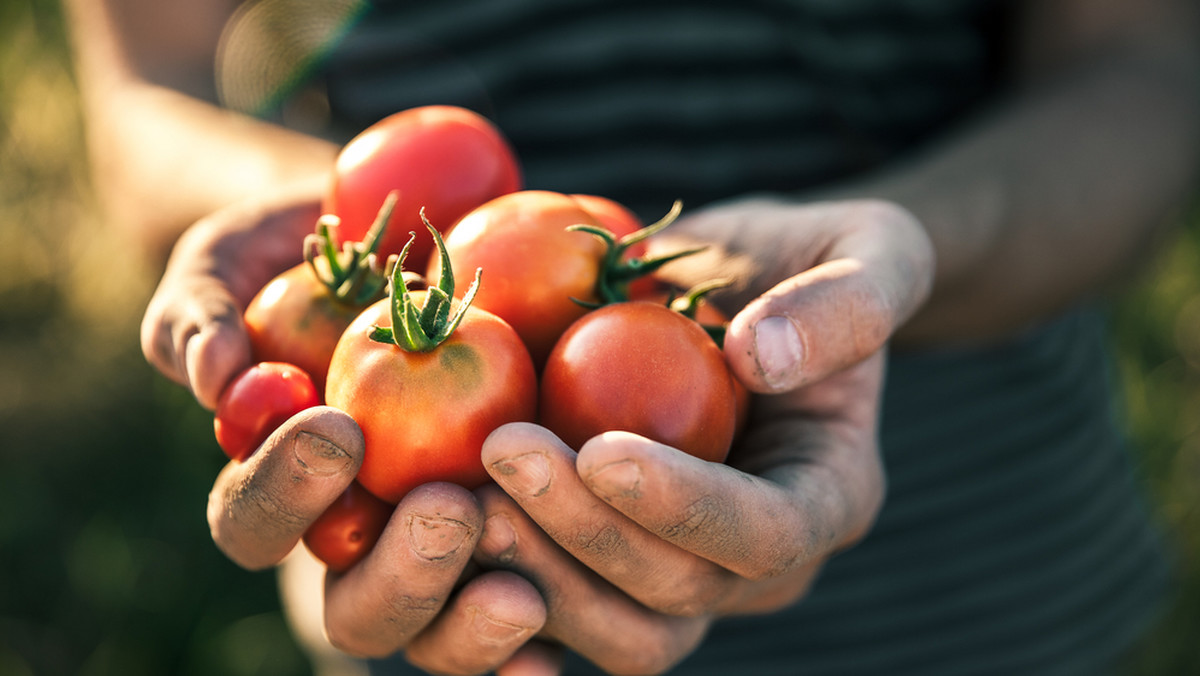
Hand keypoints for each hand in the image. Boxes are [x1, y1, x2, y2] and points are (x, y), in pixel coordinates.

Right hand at [139, 189, 554, 672]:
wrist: (413, 237)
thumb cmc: (309, 253)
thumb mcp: (238, 260)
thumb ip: (200, 311)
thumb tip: (209, 378)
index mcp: (279, 486)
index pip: (254, 522)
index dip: (285, 492)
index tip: (338, 429)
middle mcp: (359, 535)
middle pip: (355, 608)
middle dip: (400, 575)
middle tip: (447, 512)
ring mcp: (440, 548)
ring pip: (440, 631)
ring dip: (473, 620)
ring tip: (522, 588)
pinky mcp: (520, 541)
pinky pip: (525, 606)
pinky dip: (536, 635)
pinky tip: (562, 630)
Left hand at [459, 197, 932, 672]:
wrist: (746, 288)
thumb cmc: (812, 260)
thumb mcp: (870, 246)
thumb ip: (848, 300)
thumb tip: (762, 357)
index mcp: (829, 495)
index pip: (766, 535)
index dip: (685, 508)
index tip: (601, 449)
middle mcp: (759, 560)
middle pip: (677, 595)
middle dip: (584, 535)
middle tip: (500, 455)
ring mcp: (686, 571)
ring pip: (615, 628)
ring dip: (531, 571)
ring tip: (456, 493)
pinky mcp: (617, 559)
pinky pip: (559, 605)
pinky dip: (499, 575)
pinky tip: (439, 514)